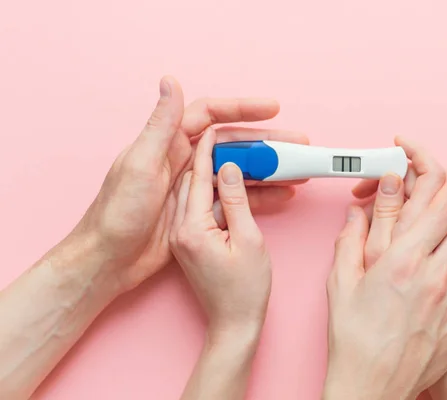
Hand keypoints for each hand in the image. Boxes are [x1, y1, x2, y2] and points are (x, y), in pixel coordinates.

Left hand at [68, 76, 306, 292]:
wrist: (109, 262)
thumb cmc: (119, 213)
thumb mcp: (140, 164)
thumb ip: (160, 125)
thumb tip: (170, 80)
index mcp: (168, 145)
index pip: (211, 116)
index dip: (243, 109)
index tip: (273, 109)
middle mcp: (182, 162)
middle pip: (233, 144)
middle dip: (267, 143)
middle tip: (298, 144)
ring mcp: (193, 189)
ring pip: (238, 172)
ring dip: (268, 170)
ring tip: (298, 170)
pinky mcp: (199, 213)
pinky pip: (235, 199)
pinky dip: (259, 197)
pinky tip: (281, 195)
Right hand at [323, 137, 446, 399]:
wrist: (374, 386)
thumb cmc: (352, 336)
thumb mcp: (341, 280)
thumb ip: (353, 235)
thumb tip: (362, 205)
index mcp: (404, 260)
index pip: (436, 199)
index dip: (430, 167)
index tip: (413, 153)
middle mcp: (437, 274)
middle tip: (428, 182)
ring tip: (432, 222)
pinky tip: (438, 262)